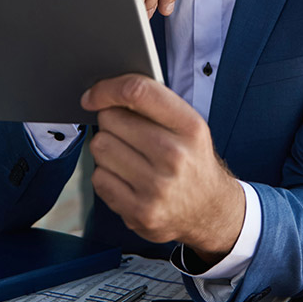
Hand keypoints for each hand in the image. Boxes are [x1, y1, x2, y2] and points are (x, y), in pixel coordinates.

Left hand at [81, 74, 244, 262]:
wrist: (209, 210)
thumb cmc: (191, 161)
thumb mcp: (188, 126)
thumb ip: (153, 104)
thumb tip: (105, 92)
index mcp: (190, 128)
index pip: (138, 92)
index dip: (107, 89)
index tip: (93, 95)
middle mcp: (175, 156)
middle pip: (110, 119)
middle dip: (111, 122)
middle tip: (127, 133)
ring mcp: (157, 187)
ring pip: (100, 147)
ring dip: (107, 149)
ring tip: (129, 157)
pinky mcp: (140, 212)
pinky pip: (98, 178)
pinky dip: (106, 176)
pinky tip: (127, 179)